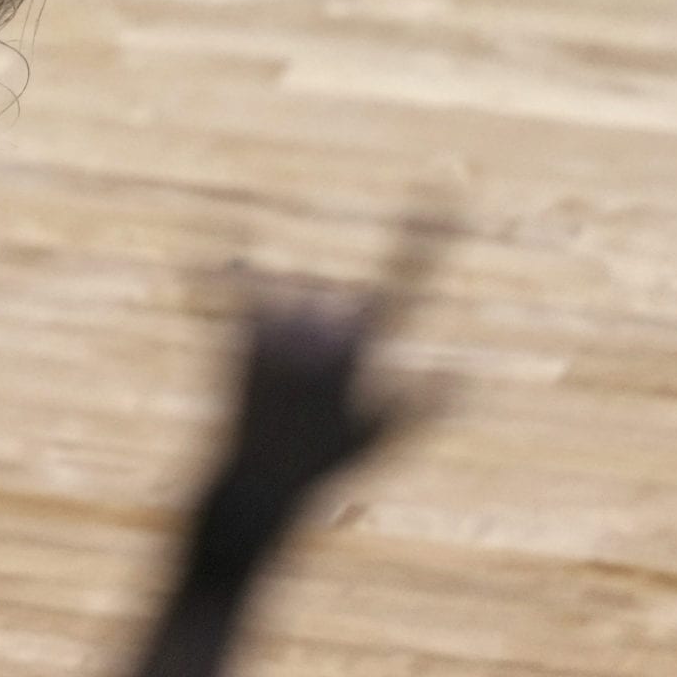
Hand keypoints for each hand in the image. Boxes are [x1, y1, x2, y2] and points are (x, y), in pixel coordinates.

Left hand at [203, 212, 449, 530]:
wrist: (259, 483)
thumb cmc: (325, 465)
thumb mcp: (381, 439)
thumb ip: (420, 405)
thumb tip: (464, 377)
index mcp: (364, 346)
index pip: (407, 278)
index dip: (428, 236)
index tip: (448, 194)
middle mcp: (325, 327)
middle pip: (340, 304)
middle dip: (335, 337)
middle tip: (316, 393)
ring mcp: (281, 328)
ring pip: (296, 303)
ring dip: (292, 336)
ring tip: (282, 390)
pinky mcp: (241, 333)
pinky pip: (231, 283)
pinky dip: (217, 264)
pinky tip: (213, 222)